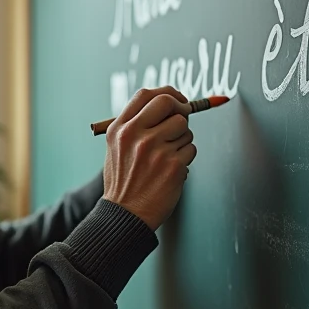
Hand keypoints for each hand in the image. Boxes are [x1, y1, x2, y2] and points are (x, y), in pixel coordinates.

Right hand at [102, 87, 197, 229]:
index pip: (146, 94)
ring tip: (168, 156)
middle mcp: (136, 135)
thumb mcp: (116, 147)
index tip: (177, 100)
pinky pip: (191, 148)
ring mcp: (155, 149)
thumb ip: (136, 125)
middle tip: (182, 119)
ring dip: (182, 140)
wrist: (125, 215)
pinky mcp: (173, 165)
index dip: (167, 93)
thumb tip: (168, 105)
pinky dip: (186, 157)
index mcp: (120, 128)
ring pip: (185, 128)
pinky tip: (171, 169)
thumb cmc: (124, 182)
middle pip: (169, 103)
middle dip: (181, 109)